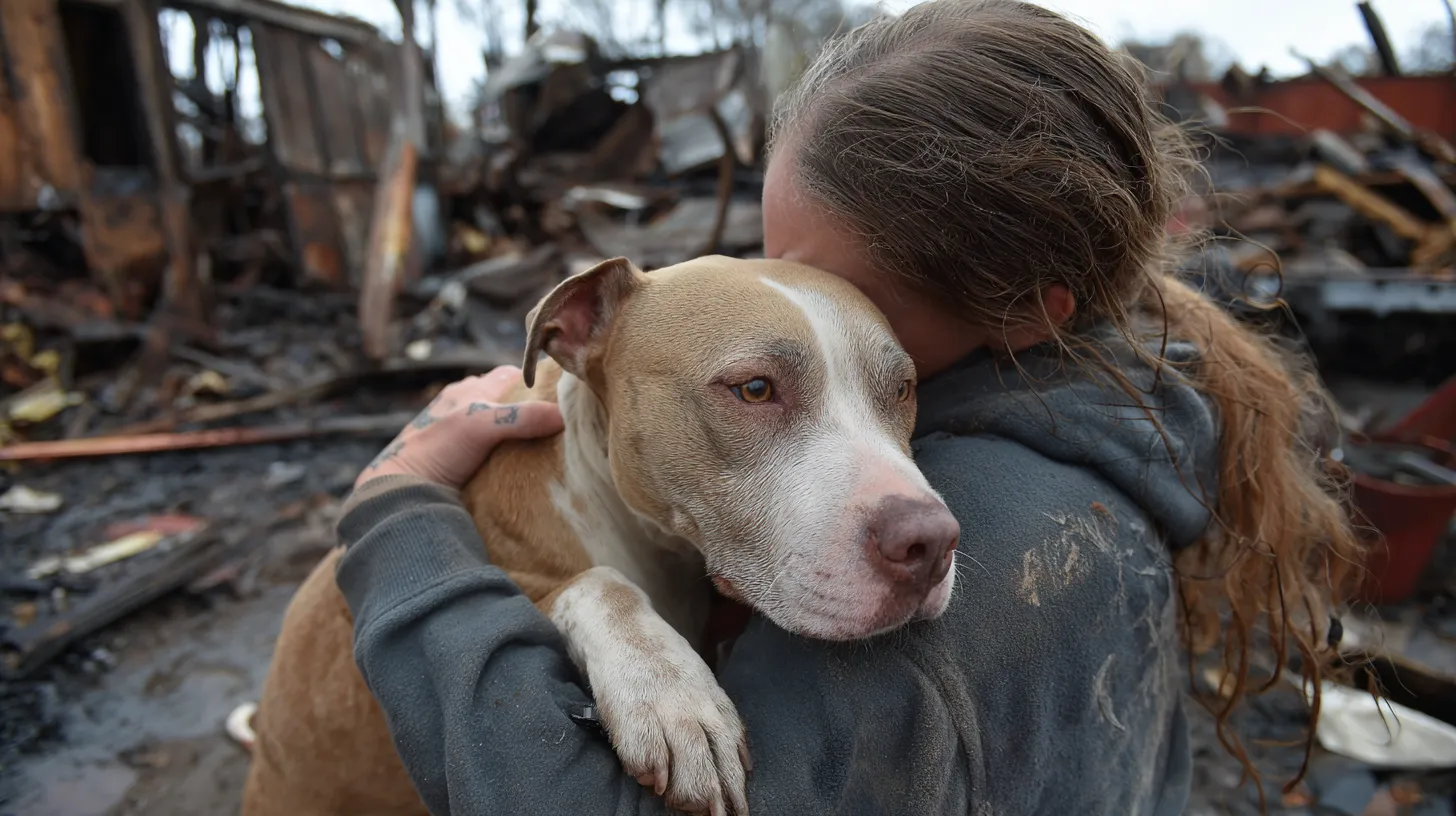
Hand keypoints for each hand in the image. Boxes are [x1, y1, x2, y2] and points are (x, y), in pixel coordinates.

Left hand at [356, 366, 563, 489]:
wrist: (403, 491)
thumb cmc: (437, 448)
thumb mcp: (481, 424)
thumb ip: (522, 417)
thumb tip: (565, 415)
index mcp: (469, 391)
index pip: (512, 376)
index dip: (536, 382)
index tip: (562, 396)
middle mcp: (467, 409)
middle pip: (510, 403)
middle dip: (532, 412)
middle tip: (560, 426)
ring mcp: (464, 437)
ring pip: (502, 429)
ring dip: (521, 438)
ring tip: (547, 450)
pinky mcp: (463, 462)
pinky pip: (493, 452)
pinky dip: (508, 456)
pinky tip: (522, 467)